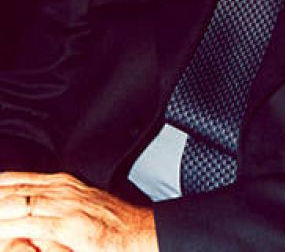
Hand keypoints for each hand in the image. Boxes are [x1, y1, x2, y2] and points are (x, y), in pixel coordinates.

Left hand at [0, 172, 156, 251]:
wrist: (141, 234)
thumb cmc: (114, 226)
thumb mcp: (82, 207)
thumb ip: (58, 204)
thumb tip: (33, 214)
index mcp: (64, 184)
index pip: (19, 180)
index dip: (0, 183)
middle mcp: (63, 191)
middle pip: (14, 189)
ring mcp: (65, 207)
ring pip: (19, 203)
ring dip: (0, 206)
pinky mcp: (69, 227)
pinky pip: (32, 225)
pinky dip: (12, 226)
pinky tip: (0, 229)